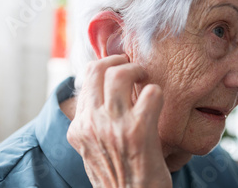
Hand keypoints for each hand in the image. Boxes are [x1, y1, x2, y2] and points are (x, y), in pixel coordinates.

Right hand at [67, 54, 170, 187]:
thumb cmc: (120, 177)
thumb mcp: (95, 149)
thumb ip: (95, 123)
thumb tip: (103, 94)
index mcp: (79, 128)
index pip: (85, 78)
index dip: (105, 67)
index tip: (119, 69)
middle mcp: (91, 124)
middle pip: (98, 69)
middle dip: (119, 60)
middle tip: (134, 68)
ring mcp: (114, 126)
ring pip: (120, 74)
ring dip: (138, 70)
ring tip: (146, 79)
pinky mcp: (139, 131)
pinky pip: (151, 93)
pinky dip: (157, 93)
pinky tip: (158, 103)